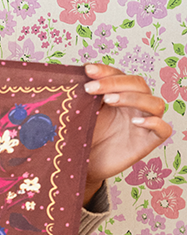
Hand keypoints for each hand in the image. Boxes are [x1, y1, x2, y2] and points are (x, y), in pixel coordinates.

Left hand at [83, 62, 170, 202]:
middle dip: (114, 82)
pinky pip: (163, 129)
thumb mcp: (82, 114)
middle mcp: (135, 106)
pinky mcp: (149, 142)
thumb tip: (70, 78)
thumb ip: (83, 97)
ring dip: (133, 97)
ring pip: (155, 103)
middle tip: (91, 88)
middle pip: (138, 84)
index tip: (87, 70)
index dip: (106, 71)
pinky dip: (154, 122)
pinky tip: (136, 122)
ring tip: (109, 100)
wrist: (84, 164)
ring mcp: (144, 123)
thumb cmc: (84, 137)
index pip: (120, 75)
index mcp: (120, 94)